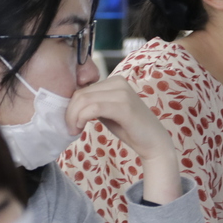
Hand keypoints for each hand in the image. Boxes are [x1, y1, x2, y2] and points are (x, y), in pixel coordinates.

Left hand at [66, 76, 181, 202]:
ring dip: (73, 117)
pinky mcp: (124, 106)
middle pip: (81, 94)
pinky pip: (94, 108)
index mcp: (115, 81)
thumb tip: (71, 103)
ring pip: (84, 100)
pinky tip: (80, 129)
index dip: (71, 106)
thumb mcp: (108, 111)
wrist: (153, 142)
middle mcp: (119, 82)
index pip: (83, 89)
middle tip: (70, 128)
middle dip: (70, 112)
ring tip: (74, 130)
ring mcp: (122, 93)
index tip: (70, 122)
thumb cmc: (130, 128)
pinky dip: (81, 118)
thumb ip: (94, 103)